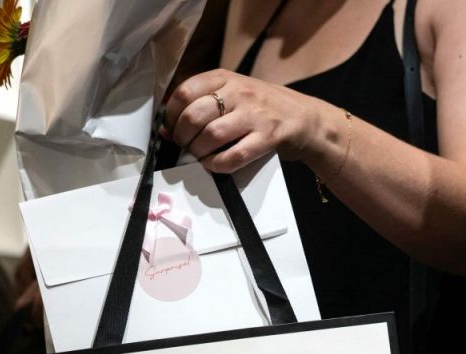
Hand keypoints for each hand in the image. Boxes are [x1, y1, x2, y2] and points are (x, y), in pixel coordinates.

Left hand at [162, 68, 322, 173]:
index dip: (172, 115)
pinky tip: (213, 164)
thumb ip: (199, 104)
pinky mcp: (266, 138)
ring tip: (199, 154)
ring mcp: (254, 115)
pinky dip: (217, 164)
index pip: (185, 92)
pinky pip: (233, 156)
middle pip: (194, 116)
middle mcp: (239, 93)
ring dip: (198, 151)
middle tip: (185, 145)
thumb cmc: (258, 106)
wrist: (300, 116)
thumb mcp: (230, 93)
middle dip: (182, 137)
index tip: (172, 128)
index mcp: (225, 77)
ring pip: (211, 136)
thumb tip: (165, 128)